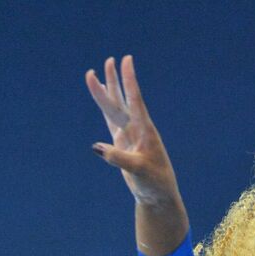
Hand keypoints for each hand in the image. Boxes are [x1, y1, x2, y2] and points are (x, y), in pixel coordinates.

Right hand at [86, 55, 187, 249]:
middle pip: (121, 101)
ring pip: (114, 109)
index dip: (129, 80)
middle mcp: (137, 129)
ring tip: (97, 73)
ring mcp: (129, 136)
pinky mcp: (122, 145)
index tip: (126, 60)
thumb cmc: (155, 183)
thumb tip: (97, 147)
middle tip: (109, 60)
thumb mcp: (139, 171)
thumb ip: (119, 158)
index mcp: (145, 130)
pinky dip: (104, 111)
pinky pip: (110, 123)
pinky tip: (99, 99)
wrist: (157, 195)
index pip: (135, 100)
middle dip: (114, 82)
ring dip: (107, 92)